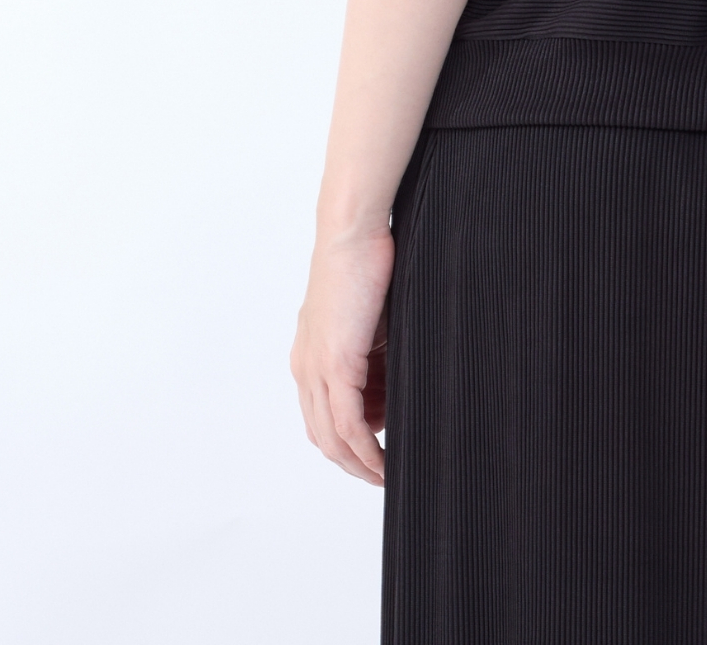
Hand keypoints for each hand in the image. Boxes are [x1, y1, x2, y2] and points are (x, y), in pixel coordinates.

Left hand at [291, 227, 394, 483]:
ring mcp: (317, 368)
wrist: (351, 232)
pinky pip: (346, 423)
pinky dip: (364, 450)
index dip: (350, 440)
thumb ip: (378, 352)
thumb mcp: (373, 319)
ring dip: (359, 463)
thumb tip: (399, 379)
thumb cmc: (366, 262)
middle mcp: (307, 368)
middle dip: (353, 463)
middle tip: (384, 474)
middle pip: (323, 436)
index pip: (324, 415)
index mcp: (312, 356)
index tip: (381, 449)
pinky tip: (383, 462)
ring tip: (388, 473)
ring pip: (332, 438)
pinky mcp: (335, 364)